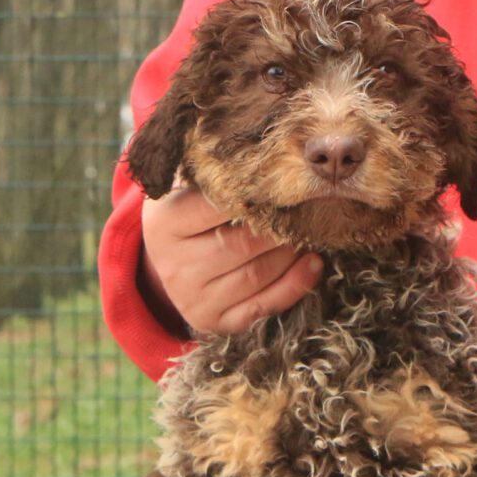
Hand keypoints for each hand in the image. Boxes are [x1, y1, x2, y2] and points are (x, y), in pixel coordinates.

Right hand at [140, 185, 322, 333]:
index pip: (214, 207)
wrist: (169, 261)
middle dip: (280, 228)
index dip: (253, 195)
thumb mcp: (185, 187)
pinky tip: (313, 263)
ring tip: (311, 232)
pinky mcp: (214, 322)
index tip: (282, 182)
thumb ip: (212, 171)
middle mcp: (174, 267)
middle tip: (307, 209)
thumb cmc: (189, 213)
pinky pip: (262, 307)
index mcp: (163, 224)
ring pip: (256, 277)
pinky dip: (294, 286)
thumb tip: (260, 153)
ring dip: (291, 255)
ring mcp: (193, 300)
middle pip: (241, 245)